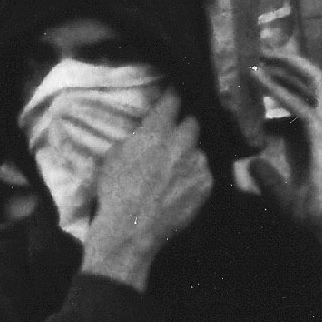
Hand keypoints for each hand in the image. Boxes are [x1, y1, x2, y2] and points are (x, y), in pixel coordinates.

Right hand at [70, 90, 218, 288]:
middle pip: (193, 121)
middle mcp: (182, 142)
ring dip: (190, 152)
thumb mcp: (114, 156)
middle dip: (186, 123)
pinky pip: (204, 171)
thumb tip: (147, 132)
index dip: (174, 94)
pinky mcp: (207, 184)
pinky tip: (182, 185)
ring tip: (178, 166)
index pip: (173, 100)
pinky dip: (194, 174)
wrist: (130, 229)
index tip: (175, 93)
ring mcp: (198, 163)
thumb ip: (136, 138)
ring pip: (199, 149)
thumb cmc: (114, 192)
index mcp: (156, 131)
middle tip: (177, 132)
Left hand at [238, 53, 321, 298]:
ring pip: (314, 80)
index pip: (309, 99)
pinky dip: (278, 87)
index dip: (288, 83)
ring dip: (287, 64)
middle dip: (291, 62)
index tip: (264, 73)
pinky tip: (258, 78)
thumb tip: (251, 163)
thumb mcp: (285, 193)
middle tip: (264, 50)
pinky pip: (299, 102)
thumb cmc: (318, 215)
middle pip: (315, 81)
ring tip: (261, 53)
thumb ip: (269, 177)